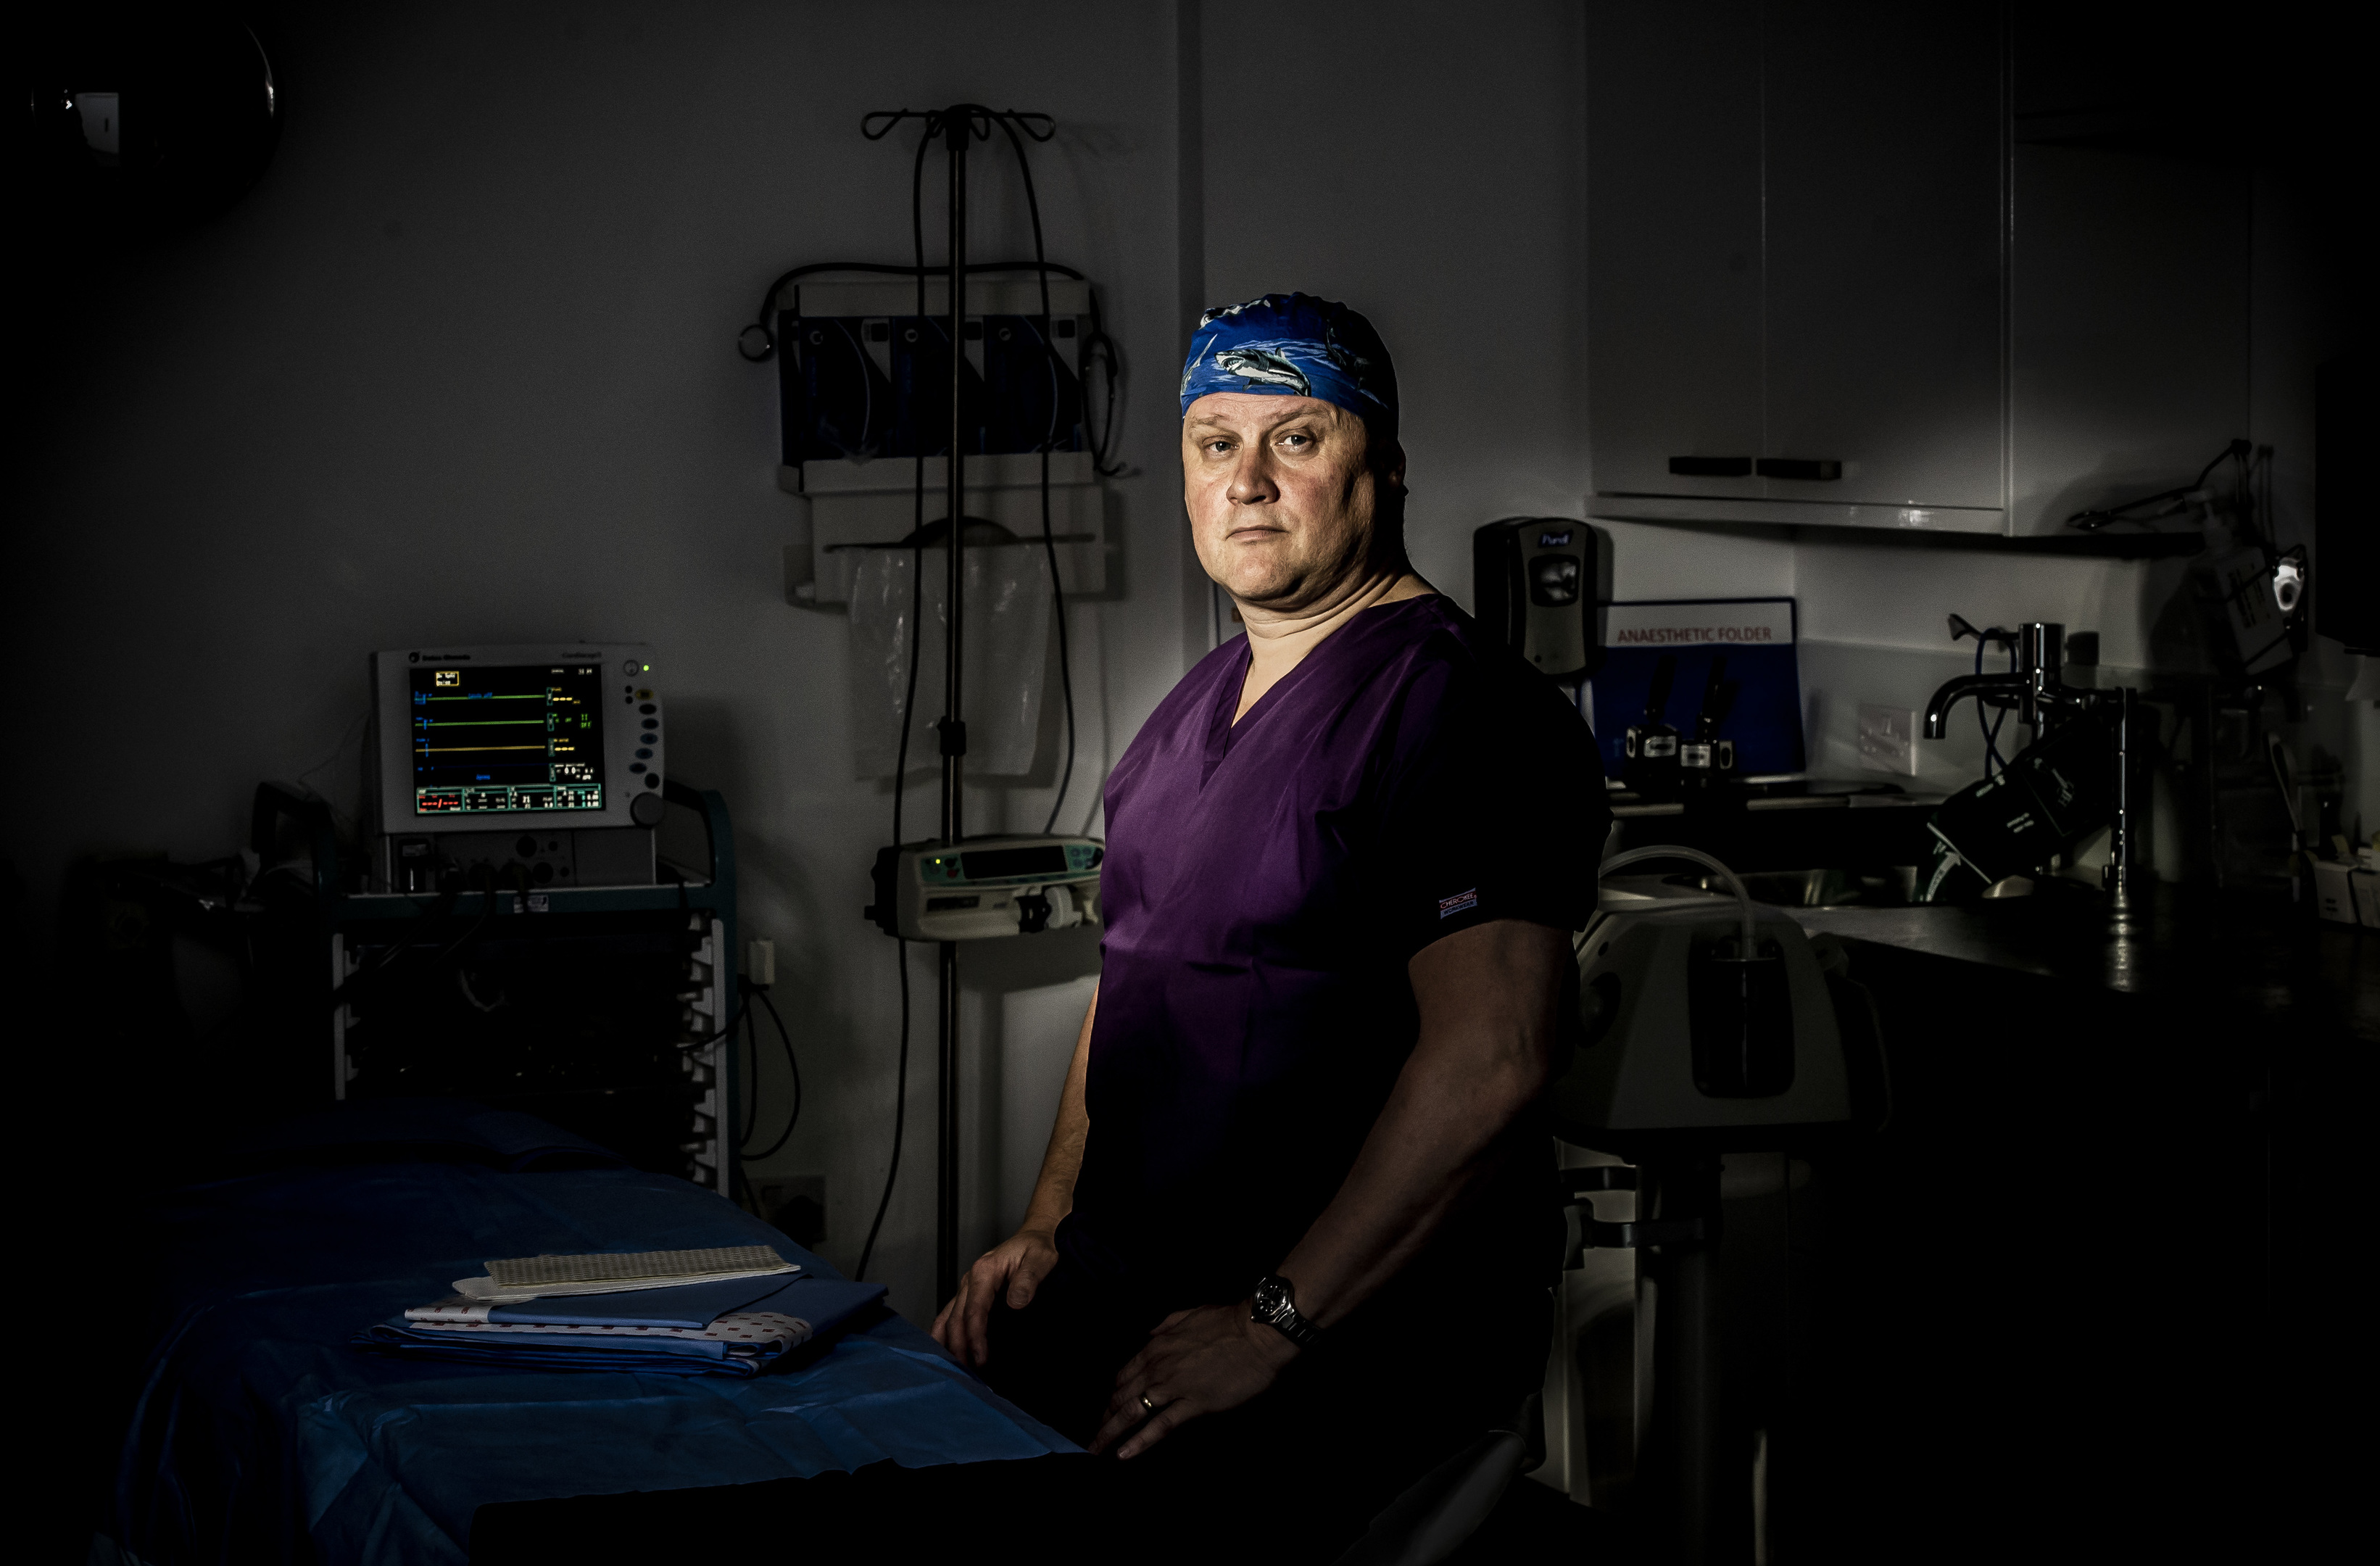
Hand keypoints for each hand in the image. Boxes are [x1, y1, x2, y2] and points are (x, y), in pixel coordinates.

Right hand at [931, 1227, 1059, 1367]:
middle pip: (956, 1317)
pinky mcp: (970, 1294)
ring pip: (947, 1317)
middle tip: (967, 1373)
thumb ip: (1028, 1279)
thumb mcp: (1041, 1258)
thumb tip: (1016, 1303)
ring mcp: (967, 1287)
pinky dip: (945, 1334)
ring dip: (947, 1343)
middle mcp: (970, 1279)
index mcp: (985, 1271)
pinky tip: (946, 1351)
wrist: (1036, 1236)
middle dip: (959, 1346)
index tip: (981, 1357)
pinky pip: (951, 1315)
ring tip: (952, 1368)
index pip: (974, 1309)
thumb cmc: (1039, 1247)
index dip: (975, 1336)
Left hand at [1089, 1300, 1298, 1459]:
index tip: (1107, 1406)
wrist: (1257, 1332)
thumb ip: (1166, 1325)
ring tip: (1096, 1449)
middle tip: (1094, 1435)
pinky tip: (1124, 1454)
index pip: (1125, 1374)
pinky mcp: (1193, 1404)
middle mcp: (1158, 1367)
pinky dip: (1140, 1442)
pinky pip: (1160, 1426)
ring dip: (1111, 1432)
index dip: (1113, 1393)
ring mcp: (1173, 1387)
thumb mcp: (1189, 1314)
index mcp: (1156, 1346)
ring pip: (1132, 1412)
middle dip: (1105, 1417)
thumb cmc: (1228, 1321)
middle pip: (1121, 1396)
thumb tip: (1151, 1333)